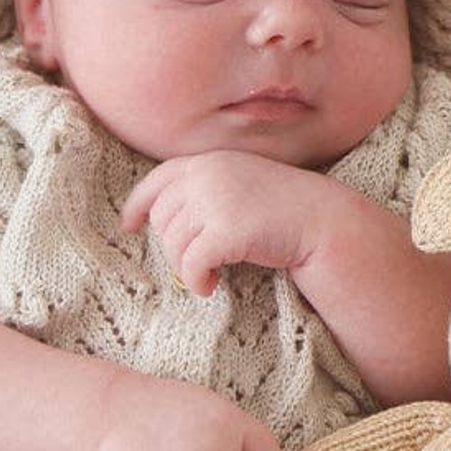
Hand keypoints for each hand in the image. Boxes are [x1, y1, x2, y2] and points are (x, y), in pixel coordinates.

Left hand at [120, 150, 346, 295]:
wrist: (321, 222)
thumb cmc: (285, 211)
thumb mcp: (242, 186)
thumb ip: (209, 191)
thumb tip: (172, 221)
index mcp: (208, 162)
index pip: (158, 180)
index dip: (138, 205)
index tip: (129, 225)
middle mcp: (205, 176)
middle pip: (163, 220)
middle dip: (172, 248)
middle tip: (195, 265)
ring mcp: (214, 202)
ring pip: (174, 245)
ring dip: (186, 269)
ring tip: (206, 279)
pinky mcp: (224, 231)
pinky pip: (190, 264)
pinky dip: (196, 281)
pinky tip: (210, 287)